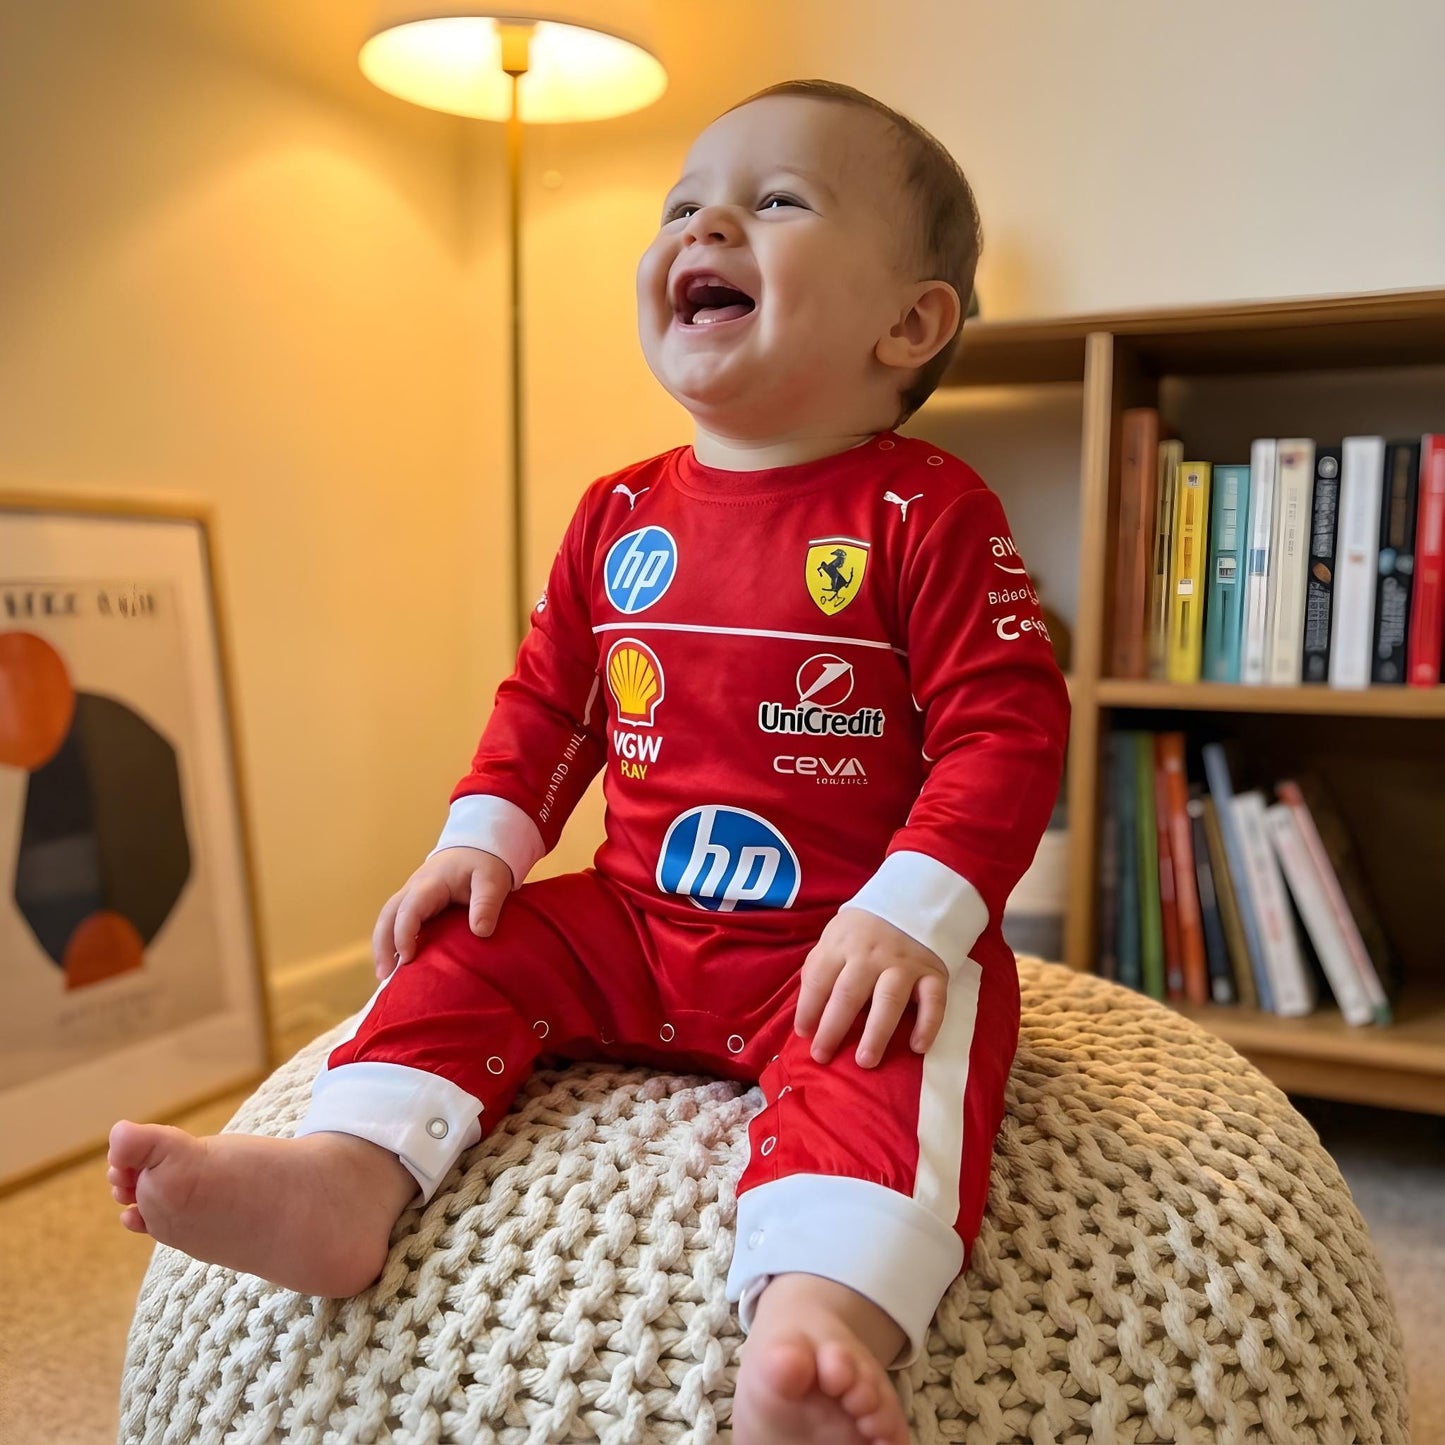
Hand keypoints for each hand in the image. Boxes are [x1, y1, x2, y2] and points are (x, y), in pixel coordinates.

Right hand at [371, 847, 512, 979]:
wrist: (477, 847)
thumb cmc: (484, 863)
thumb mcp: (492, 879)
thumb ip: (487, 903)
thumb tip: (481, 932)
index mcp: (430, 884)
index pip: (409, 909)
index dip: (404, 933)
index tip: (407, 957)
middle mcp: (413, 889)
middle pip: (387, 916)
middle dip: (383, 945)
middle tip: (384, 975)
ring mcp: (411, 896)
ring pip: (387, 920)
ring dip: (383, 946)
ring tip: (384, 975)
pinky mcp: (415, 904)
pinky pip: (396, 922)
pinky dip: (392, 942)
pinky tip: (396, 964)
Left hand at [794, 908, 947, 1068]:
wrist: (913, 899)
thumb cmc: (864, 930)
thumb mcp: (835, 937)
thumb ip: (821, 968)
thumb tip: (808, 1013)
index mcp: (842, 944)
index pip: (819, 980)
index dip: (808, 1009)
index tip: (803, 1035)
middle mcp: (872, 954)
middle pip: (849, 995)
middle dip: (833, 1029)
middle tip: (822, 1057)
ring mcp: (904, 963)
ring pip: (889, 1000)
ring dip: (876, 1033)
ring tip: (865, 1061)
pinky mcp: (933, 972)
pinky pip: (933, 1001)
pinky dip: (928, 1025)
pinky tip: (918, 1047)